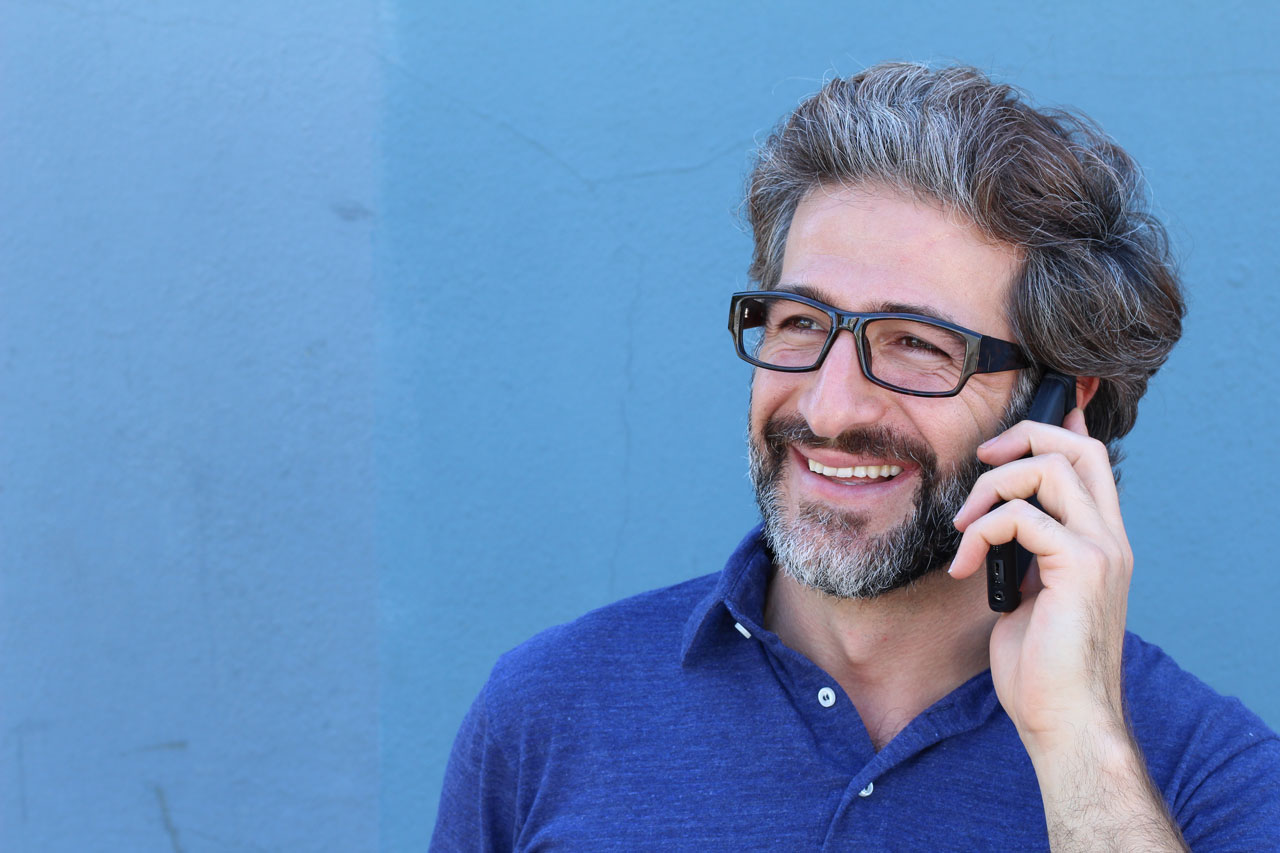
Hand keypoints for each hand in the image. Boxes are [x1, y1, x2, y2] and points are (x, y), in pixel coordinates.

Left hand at [948, 408, 1132, 753]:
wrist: (1065, 720)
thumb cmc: (1042, 668)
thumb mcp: (1031, 596)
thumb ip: (1026, 555)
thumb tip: (999, 522)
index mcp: (1101, 543)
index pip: (1092, 463)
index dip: (1057, 430)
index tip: (1011, 432)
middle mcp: (1110, 540)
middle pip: (1077, 449)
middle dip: (1023, 438)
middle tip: (981, 462)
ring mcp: (1101, 551)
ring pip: (1049, 469)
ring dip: (991, 488)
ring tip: (963, 528)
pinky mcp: (1080, 567)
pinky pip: (1021, 516)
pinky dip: (981, 532)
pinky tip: (965, 567)